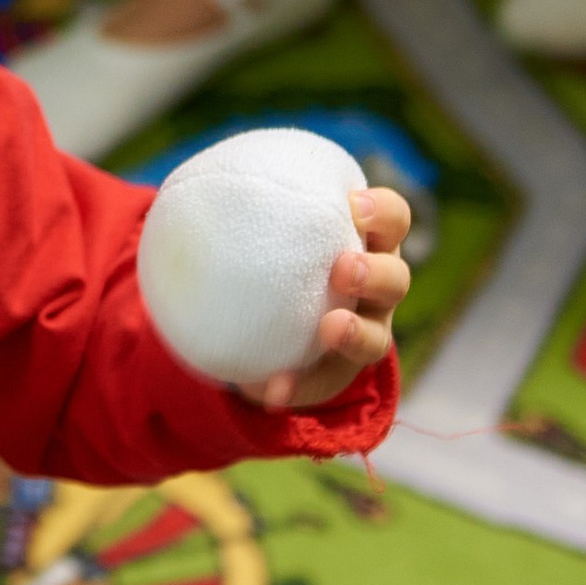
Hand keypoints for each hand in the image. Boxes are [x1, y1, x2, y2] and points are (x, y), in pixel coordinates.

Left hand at [259, 185, 410, 409]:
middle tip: (343, 268)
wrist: (268, 315)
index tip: (352, 204)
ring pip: (378, 338)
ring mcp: (366, 333)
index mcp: (367, 243)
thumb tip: (189, 193)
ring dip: (355, 333)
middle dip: (375, 272)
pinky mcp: (340, 373)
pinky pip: (324, 383)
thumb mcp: (268, 227)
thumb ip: (248, 210)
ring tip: (331, 329)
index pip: (392, 219)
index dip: (382, 211)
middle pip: (396, 279)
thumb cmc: (272, 251)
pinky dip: (299, 387)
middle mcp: (377, 290)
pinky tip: (270, 391)